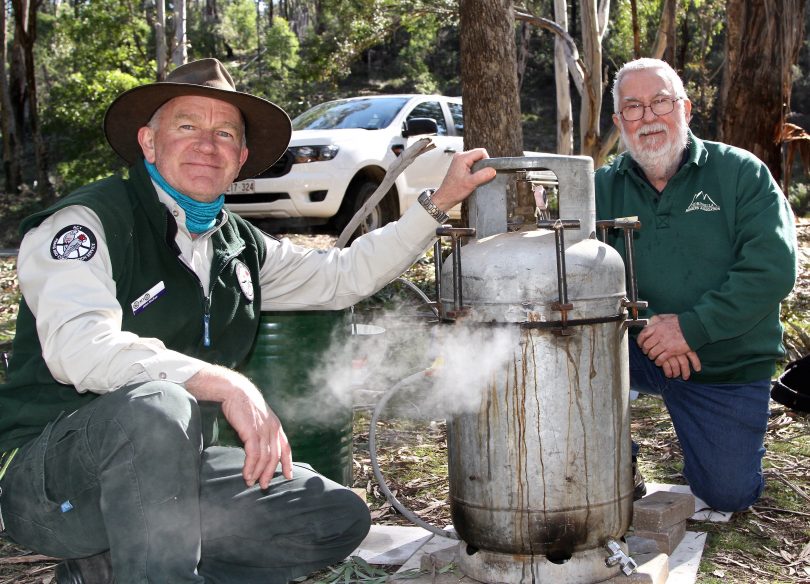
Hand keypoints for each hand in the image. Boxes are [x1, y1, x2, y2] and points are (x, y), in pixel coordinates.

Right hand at [186, 365, 292, 487]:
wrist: (235, 390)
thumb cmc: (244, 404)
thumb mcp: (258, 417)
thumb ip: (262, 430)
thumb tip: (258, 445)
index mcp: (276, 426)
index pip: (286, 448)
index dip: (288, 463)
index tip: (288, 476)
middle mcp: (273, 429)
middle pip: (275, 457)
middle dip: (269, 473)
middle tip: (263, 486)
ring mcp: (263, 431)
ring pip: (264, 458)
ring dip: (257, 473)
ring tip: (250, 482)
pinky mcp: (251, 432)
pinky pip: (253, 455)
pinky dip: (250, 467)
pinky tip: (246, 474)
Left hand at [430, 148, 496, 211]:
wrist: (445, 197)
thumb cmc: (454, 191)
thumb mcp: (471, 183)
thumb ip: (483, 175)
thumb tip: (493, 170)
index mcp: (462, 158)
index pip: (481, 152)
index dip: (487, 160)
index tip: (485, 172)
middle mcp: (460, 156)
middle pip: (478, 154)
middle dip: (483, 165)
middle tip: (480, 176)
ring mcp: (459, 160)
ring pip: (476, 159)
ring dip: (479, 168)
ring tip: (475, 178)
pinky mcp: (459, 165)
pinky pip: (472, 163)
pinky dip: (475, 170)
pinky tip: (472, 178)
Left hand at [637, 314, 701, 378]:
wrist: (693, 328)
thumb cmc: (681, 322)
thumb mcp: (668, 317)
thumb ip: (659, 319)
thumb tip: (652, 319)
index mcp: (657, 327)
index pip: (643, 334)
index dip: (640, 341)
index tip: (640, 344)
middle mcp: (659, 335)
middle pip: (646, 345)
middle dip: (645, 350)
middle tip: (646, 352)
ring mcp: (664, 344)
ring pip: (652, 353)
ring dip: (651, 356)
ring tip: (653, 357)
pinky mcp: (671, 351)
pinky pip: (660, 359)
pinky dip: (658, 362)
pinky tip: (659, 362)